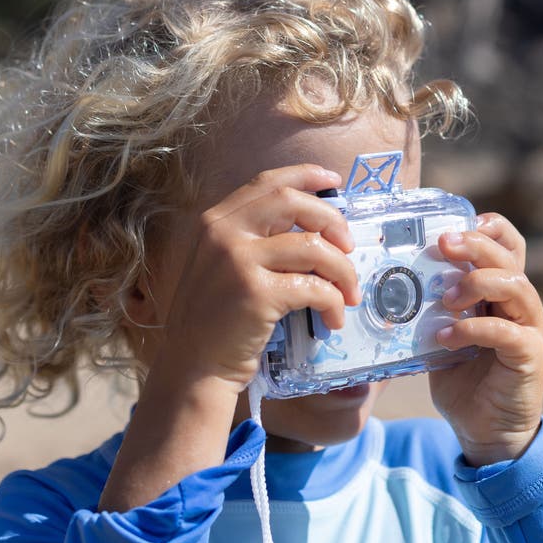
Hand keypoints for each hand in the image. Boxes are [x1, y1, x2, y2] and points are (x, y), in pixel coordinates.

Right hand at [160, 164, 361, 394]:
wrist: (194, 366)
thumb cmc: (215, 320)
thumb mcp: (221, 266)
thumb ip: (253, 240)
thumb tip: (315, 227)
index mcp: (215, 221)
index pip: (267, 183)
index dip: (306, 176)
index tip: (334, 181)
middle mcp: (223, 233)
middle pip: (292, 202)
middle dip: (332, 219)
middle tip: (349, 246)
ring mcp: (238, 261)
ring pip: (312, 247)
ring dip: (342, 270)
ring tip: (348, 294)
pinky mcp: (256, 293)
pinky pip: (313, 286)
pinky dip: (332, 302)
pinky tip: (332, 318)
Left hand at [428, 213, 542, 466]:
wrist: (484, 432)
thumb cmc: (463, 381)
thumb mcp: (441, 337)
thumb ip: (430, 311)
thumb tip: (388, 284)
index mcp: (501, 293)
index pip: (507, 245)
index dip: (489, 228)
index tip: (456, 224)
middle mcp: (521, 305)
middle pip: (508, 257)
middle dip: (475, 245)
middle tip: (443, 245)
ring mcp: (530, 329)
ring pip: (515, 286)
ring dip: (477, 283)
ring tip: (444, 298)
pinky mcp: (529, 356)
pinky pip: (506, 332)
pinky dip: (472, 329)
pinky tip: (445, 337)